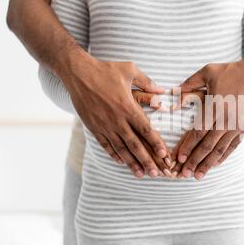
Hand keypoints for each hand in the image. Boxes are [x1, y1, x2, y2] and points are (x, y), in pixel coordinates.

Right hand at [62, 57, 171, 177]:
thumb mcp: (130, 70)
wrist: (78, 73)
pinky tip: (121, 162)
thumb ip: (147, 82)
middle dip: (147, 161)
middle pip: (135, 145)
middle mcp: (118, 120)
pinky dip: (114, 155)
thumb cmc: (106, 70)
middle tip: (157, 174)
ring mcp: (105, 125)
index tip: (165, 155)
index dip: (156, 143)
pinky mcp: (94, 127)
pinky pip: (106, 145)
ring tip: (141, 174)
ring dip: (132, 163)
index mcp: (129, 107)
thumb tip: (162, 90)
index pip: (146, 130)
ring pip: (121, 149)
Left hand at [172, 57, 243, 179]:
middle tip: (183, 175)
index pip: (198, 132)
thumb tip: (172, 94)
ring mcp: (238, 125)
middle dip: (194, 161)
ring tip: (198, 176)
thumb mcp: (207, 72)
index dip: (188, 147)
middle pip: (208, 146)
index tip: (179, 159)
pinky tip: (215, 164)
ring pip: (220, 149)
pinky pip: (233, 146)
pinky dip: (223, 156)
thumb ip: (189, 84)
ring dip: (208, 164)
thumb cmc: (231, 70)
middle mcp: (227, 119)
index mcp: (215, 107)